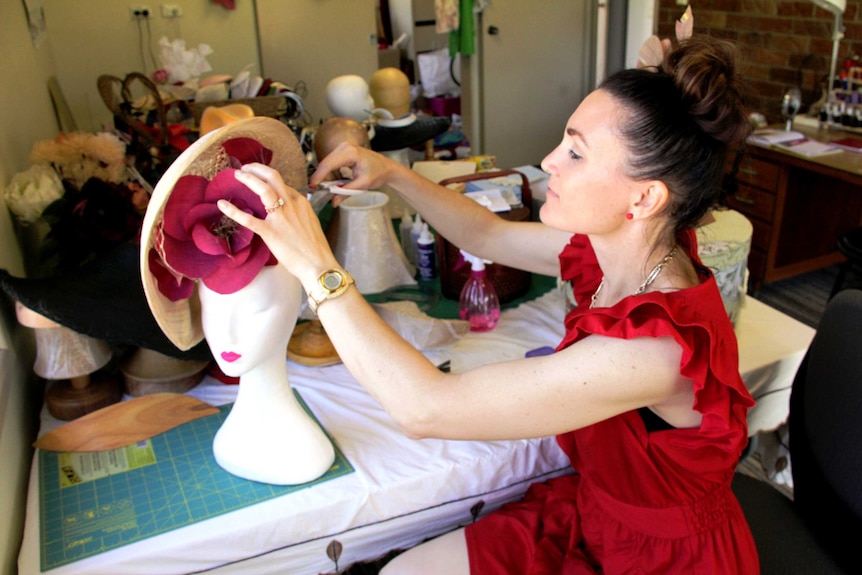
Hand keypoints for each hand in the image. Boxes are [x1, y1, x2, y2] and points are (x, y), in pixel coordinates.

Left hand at [217, 163, 339, 285]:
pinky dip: (233, 210)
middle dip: (256, 169)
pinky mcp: (270, 232)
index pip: (282, 184)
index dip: (268, 178)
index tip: (259, 178)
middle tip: (245, 168)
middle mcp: (291, 204)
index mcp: (301, 202)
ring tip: (237, 175)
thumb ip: (298, 213)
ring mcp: (280, 217)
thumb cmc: (316, 248)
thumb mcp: (311, 223)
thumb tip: (288, 212)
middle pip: (273, 177)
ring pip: (263, 189)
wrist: (319, 264)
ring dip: (248, 179)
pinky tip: (222, 205)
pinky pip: (248, 219)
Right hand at [311, 142, 399, 192]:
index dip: (318, 176)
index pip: (328, 164)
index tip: (312, 187)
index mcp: (350, 152)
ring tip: (328, 189)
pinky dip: (330, 174)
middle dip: (320, 178)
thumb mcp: (362, 185)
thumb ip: (346, 192)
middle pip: (325, 163)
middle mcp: (344, 147)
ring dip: (326, 177)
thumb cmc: (378, 173)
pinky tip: (334, 182)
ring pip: (327, 164)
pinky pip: (331, 163)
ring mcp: (343, 148)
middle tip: (316, 192)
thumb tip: (333, 201)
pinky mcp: (342, 151)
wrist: (386, 168)